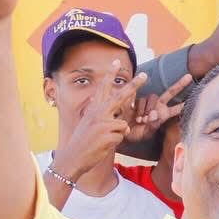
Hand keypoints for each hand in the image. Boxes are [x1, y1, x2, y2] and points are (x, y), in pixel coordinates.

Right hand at [50, 64, 147, 181]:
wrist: (73, 157)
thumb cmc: (83, 143)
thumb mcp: (89, 125)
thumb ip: (100, 117)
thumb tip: (118, 118)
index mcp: (93, 109)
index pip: (103, 88)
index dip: (110, 74)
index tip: (116, 61)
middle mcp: (98, 112)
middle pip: (120, 96)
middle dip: (134, 85)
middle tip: (145, 75)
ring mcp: (103, 122)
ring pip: (123, 125)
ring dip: (117, 135)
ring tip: (102, 140)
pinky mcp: (107, 133)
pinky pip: (121, 136)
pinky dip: (116, 142)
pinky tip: (103, 145)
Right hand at [126, 73, 191, 145]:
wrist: (122, 130)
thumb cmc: (138, 134)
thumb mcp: (147, 132)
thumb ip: (152, 124)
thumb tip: (154, 113)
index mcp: (163, 114)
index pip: (176, 108)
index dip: (185, 103)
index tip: (198, 97)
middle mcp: (158, 106)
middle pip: (170, 92)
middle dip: (180, 85)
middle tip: (189, 76)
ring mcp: (148, 102)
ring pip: (152, 97)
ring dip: (147, 109)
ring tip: (141, 121)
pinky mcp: (137, 99)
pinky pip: (140, 99)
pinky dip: (138, 108)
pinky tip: (135, 117)